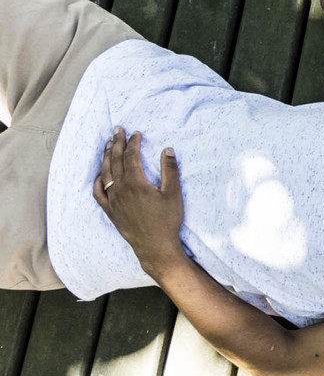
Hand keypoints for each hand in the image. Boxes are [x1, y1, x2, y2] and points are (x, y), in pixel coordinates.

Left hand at [92, 127, 185, 275]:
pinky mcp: (110, 210)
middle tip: (117, 130)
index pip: (131, 156)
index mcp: (136, 183)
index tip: (136, 133)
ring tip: (107, 145)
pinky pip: (98, 192)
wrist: (154, 245)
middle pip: (115, 161)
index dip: (133, 143)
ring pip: (105, 173)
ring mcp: (113, 200)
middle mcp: (121, 189)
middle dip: (116, 143)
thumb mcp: (173, 193)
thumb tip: (167, 150)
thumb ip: (170, 170)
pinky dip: (97, 180)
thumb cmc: (166, 220)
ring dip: (105, 157)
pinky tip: (99, 174)